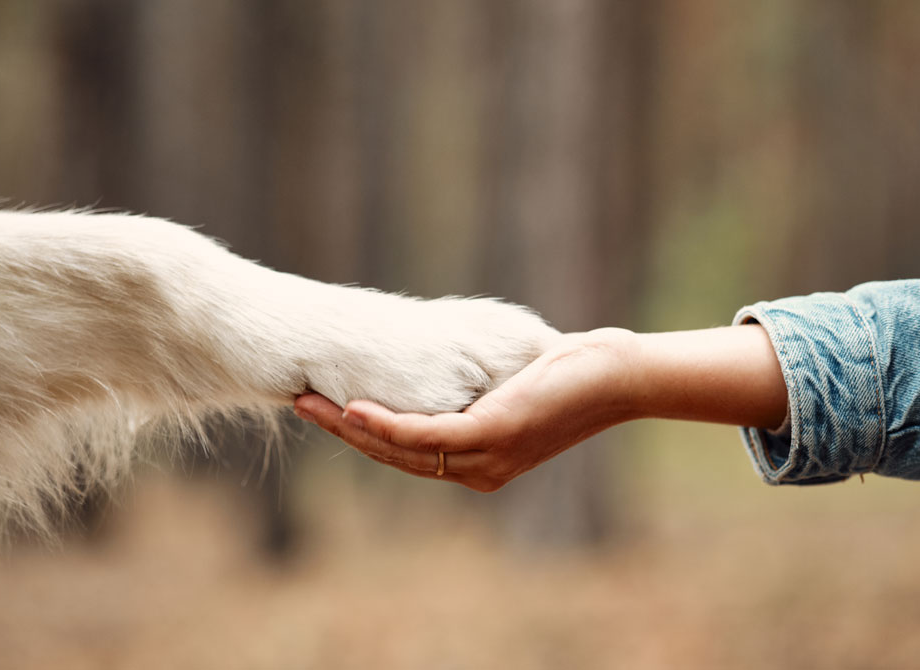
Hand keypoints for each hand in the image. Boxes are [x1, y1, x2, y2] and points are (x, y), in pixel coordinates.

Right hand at [293, 328, 636, 491]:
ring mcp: (485, 458)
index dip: (363, 434)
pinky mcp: (493, 435)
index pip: (408, 453)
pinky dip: (385, 425)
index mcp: (480, 462)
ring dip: (351, 427)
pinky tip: (353, 409)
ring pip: (402, 449)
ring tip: (310, 403)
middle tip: (301, 402)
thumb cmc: (570, 374)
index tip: (326, 407)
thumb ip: (474, 385)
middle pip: (395, 455)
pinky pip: (426, 436)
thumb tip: (445, 360)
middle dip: (343, 431)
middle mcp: (478, 469)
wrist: (618, 377)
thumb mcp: (511, 384)